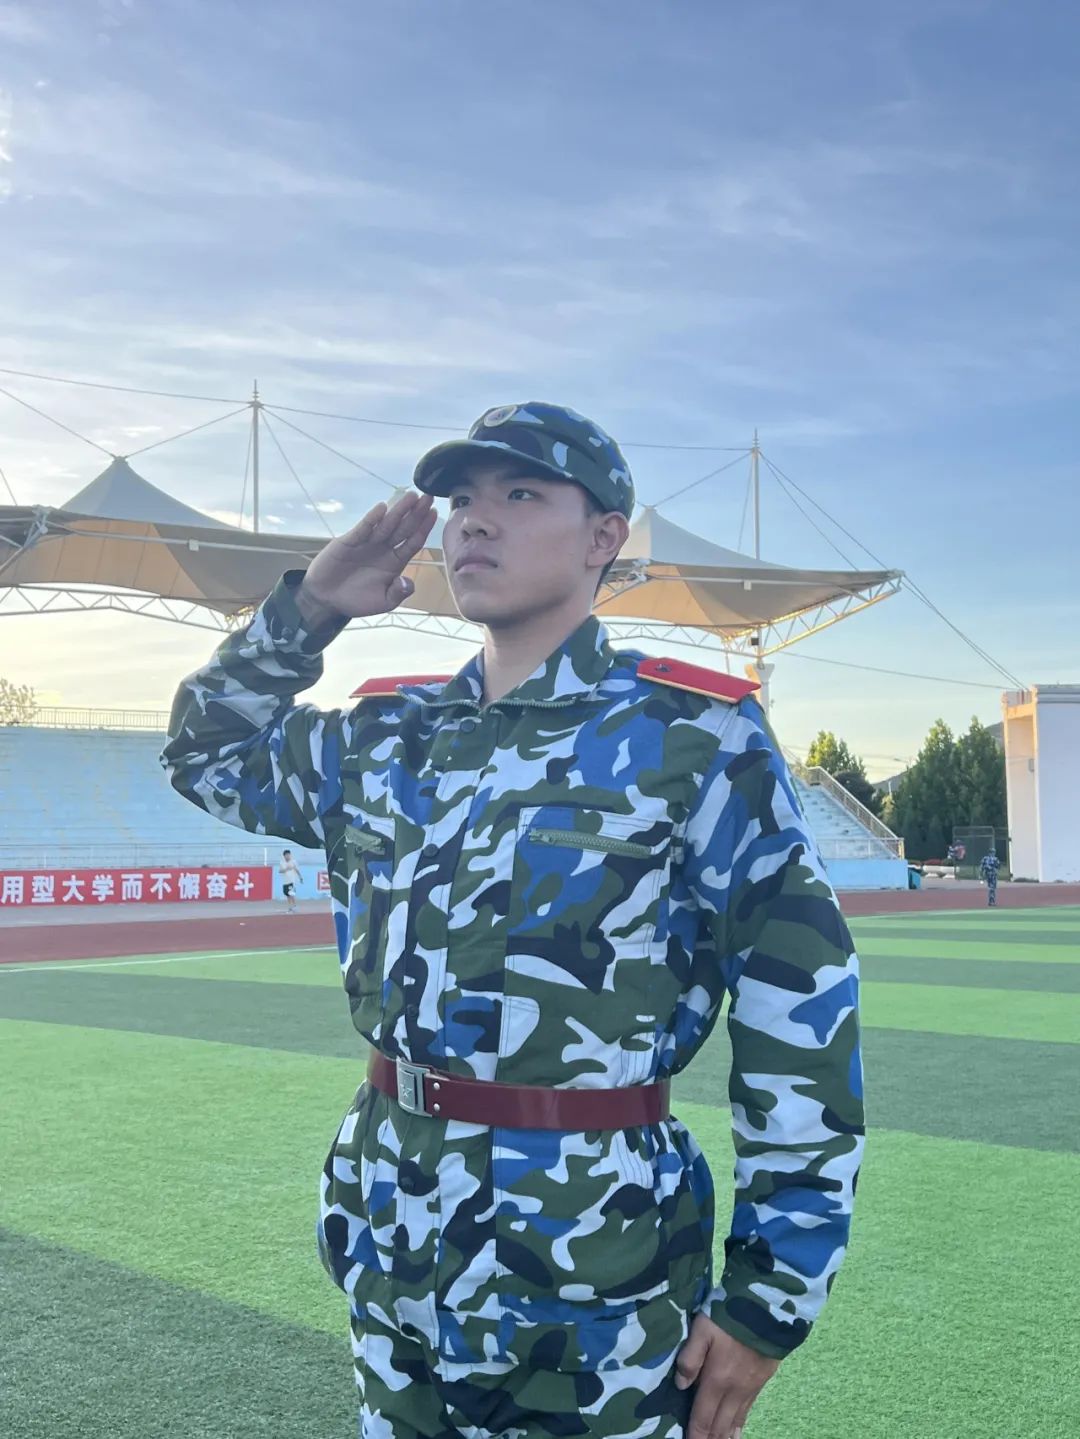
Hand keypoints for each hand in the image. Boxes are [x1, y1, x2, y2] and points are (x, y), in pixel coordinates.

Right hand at [296, 491, 436, 625]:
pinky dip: (372, 518)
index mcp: (395, 562)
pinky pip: (364, 528)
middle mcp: (384, 549)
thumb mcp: (382, 603)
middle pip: (404, 528)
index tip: (434, 513)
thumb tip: (408, 583)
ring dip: (399, 510)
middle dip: (416, 513)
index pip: (413, 541)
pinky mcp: (349, 541)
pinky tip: (383, 507)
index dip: (424, 528)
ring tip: (412, 495)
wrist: (326, 599)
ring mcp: (367, 543)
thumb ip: (398, 594)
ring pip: (387, 524)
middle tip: (429, 496)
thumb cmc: (356, 600)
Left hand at [676, 1313, 779, 1438]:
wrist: (768, 1309)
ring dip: (724, 1436)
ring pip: (734, 1421)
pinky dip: (740, 1426)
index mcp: (716, 1380)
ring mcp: (749, 1388)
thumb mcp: (701, 1329)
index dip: (695, 1435)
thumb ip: (689, 1357)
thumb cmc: (730, 1316)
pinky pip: (748, 1411)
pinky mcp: (761, 1382)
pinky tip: (737, 1432)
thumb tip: (681, 1386)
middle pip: (719, 1424)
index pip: (702, 1417)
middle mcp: (733, 1391)